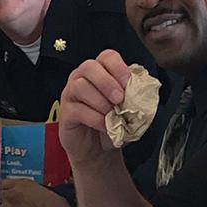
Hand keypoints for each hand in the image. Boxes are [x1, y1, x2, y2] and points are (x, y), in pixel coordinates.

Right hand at [56, 51, 134, 170]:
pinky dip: (95, 118)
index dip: (119, 68)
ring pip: (80, 86)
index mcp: (99, 71)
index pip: (107, 57)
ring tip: (112, 115)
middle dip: (107, 82)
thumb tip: (142, 92)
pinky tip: (105, 126)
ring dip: (101, 101)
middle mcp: (81, 78)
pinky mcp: (65, 112)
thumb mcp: (127, 108)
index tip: (129, 85)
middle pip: (89, 66)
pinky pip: (77, 109)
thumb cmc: (112, 124)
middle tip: (120, 99)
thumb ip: (133, 96)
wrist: (98, 149)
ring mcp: (70, 94)